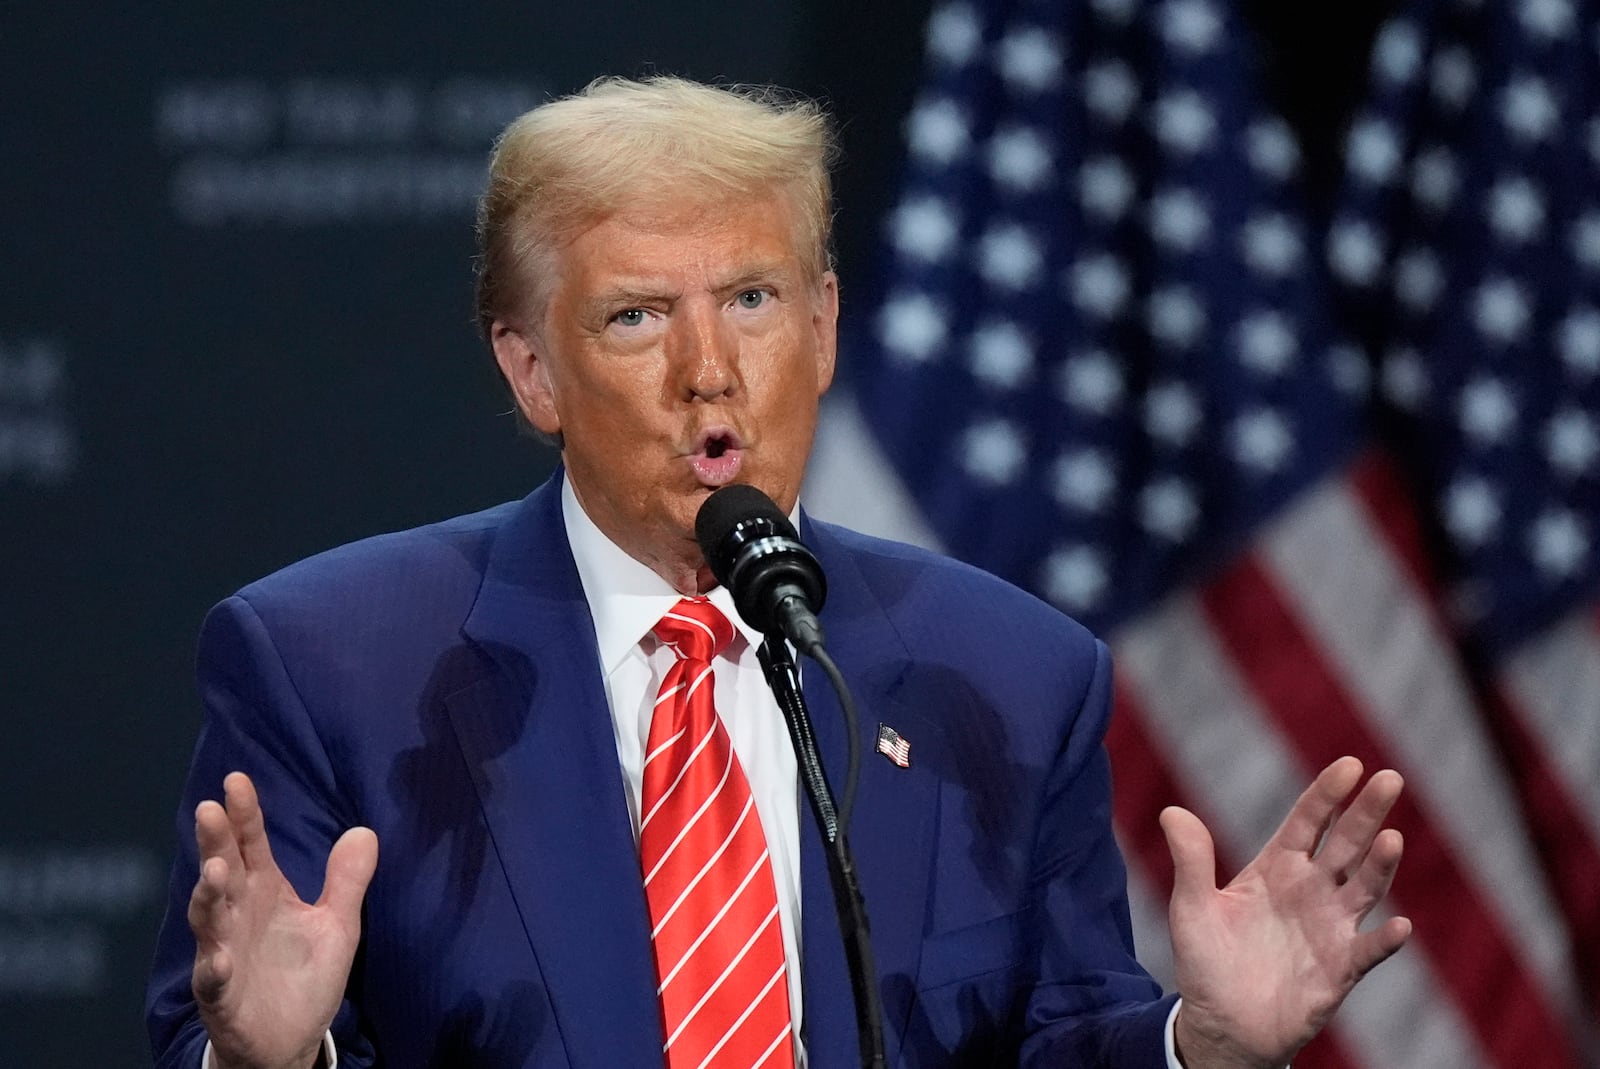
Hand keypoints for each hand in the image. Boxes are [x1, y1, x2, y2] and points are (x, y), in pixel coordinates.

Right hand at [188, 772, 377, 1068]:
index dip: (245, 815)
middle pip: (224, 870)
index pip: (252, 845)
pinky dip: (214, 966)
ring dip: (209, 895)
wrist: (290, 1040)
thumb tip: (364, 830)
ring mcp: (224, 953)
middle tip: (210, 809)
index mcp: (265, 892)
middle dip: (216, 841)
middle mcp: (238, 915)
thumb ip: (347, 880)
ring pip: (210, 919)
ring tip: (216, 869)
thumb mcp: (336, 924)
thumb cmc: (304, 977)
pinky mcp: (222, 995)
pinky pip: (214, 979)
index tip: (237, 780)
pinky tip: (218, 956)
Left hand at [1163, 757, 1410, 1068]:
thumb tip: (1172, 812)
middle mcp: (1311, 890)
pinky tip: (1399, 926)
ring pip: (1364, 888)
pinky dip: (1385, 940)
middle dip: (1367, 812)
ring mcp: (1330, 927)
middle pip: (1346, 844)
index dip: (1327, 794)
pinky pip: (1368, 951)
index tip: (1350, 765)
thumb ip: (1191, 861)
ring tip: (1391, 837)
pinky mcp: (1340, 969)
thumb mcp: (1191, 908)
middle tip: (1390, 778)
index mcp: (1277, 868)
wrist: (1223, 1025)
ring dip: (1380, 865)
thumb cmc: (1207, 962)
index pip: (1308, 821)